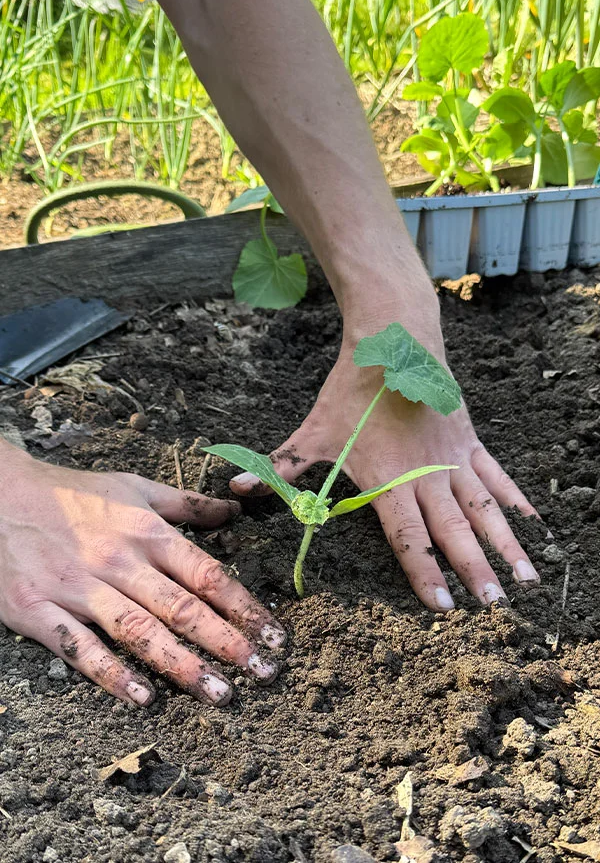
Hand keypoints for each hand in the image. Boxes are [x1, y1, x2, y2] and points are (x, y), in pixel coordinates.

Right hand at [0, 443, 284, 705]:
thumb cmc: (72, 493)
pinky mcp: (39, 611)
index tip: (274, 635)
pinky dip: (111, 673)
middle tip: (263, 673)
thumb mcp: (134, 487)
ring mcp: (78, 589)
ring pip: (138, 632)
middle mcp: (118, 562)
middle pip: (181, 608)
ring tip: (219, 693)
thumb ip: (186, 503)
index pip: (205, 574)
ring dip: (182, 666)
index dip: (244, 606)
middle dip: (226, 642)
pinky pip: (80, 648)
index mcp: (145, 532)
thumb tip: (234, 509)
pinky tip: (142, 698)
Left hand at [230, 294, 539, 610]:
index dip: (424, 571)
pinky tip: (533, 523)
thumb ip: (281, 465)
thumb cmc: (352, 388)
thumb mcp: (314, 429)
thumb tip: (235, 488)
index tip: (442, 606)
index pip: (408, 535)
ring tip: (525, 579)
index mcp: (389, 479)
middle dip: (473, 569)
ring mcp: (453, 457)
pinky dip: (514, 500)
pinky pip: (496, 475)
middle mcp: (427, 474)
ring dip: (504, 544)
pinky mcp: (469, 439)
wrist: (394, 339)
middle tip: (493, 606)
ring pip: (483, 508)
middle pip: (453, 529)